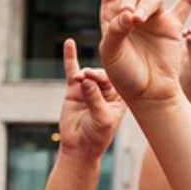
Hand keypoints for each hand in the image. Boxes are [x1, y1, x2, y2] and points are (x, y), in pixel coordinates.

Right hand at [56, 38, 124, 160]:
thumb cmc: (97, 136)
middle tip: (85, 77)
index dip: (107, 76)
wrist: (79, 146)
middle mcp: (108, 90)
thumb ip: (95, 100)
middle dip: (93, 74)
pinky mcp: (75, 90)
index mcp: (121, 97)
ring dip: (82, 74)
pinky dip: (70, 57)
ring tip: (78, 79)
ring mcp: (91, 88)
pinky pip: (72, 71)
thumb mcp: (101, 119)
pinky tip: (69, 43)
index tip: (95, 76)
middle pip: (101, 74)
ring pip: (87, 74)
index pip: (117, 80)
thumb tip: (85, 81)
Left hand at [96, 0, 190, 107]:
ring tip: (140, 21)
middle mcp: (132, 11)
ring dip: (147, 3)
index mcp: (111, 13)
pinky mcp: (173, 25)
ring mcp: (154, 16)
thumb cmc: (124, 75)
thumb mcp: (111, 52)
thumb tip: (131, 13)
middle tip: (130, 18)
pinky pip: (184, 2)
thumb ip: (117, 29)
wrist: (148, 92)